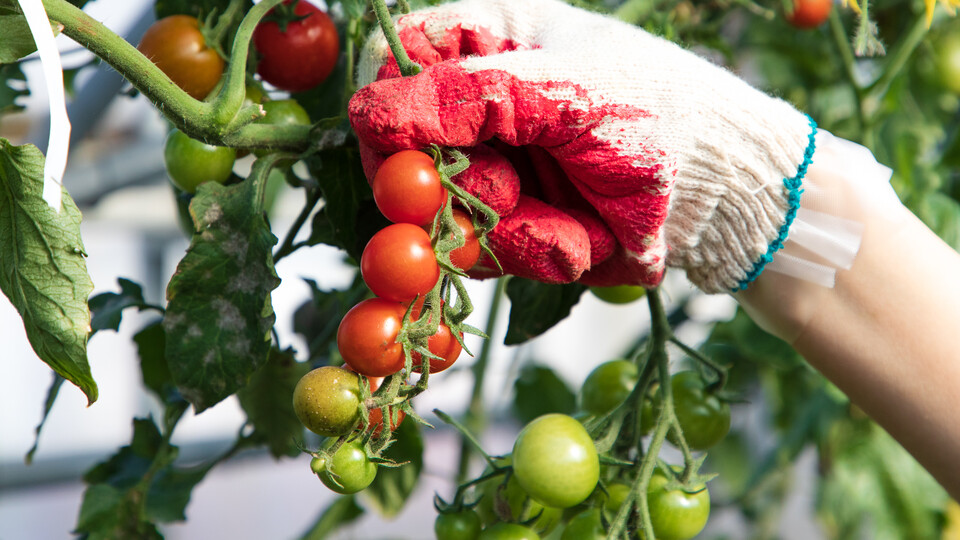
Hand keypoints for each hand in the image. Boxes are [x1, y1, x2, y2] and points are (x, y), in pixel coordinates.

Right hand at [349, 0, 815, 292]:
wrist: (728, 195)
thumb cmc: (662, 115)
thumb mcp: (568, 93)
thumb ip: (471, 98)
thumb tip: (366, 111)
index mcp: (492, 41)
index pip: (398, 65)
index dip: (389, 115)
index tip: (403, 162)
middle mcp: (482, 106)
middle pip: (407, 151)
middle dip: (456, 187)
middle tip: (506, 196)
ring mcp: (497, 167)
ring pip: (445, 213)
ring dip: (509, 228)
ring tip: (572, 223)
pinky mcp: (515, 221)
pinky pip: (489, 250)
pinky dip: (535, 251)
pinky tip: (582, 240)